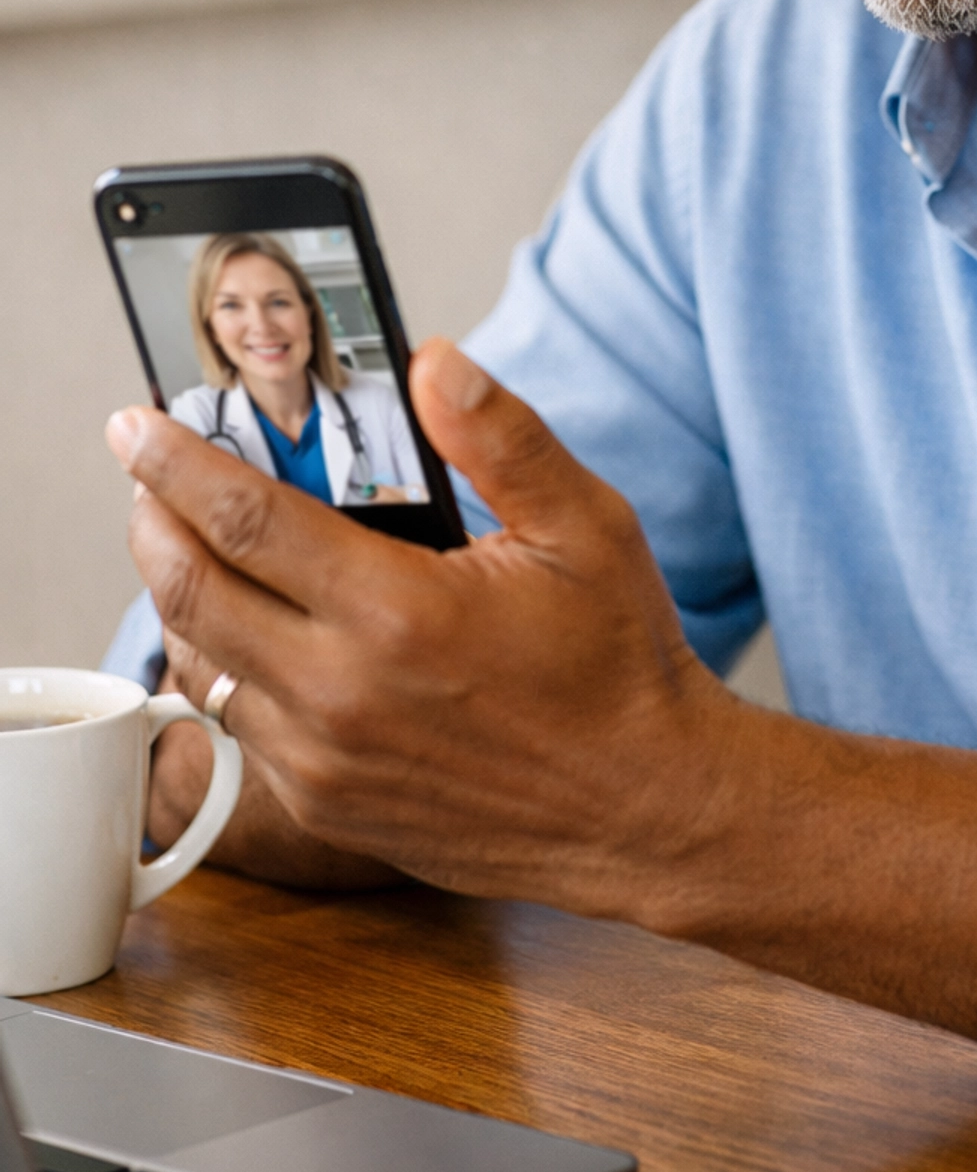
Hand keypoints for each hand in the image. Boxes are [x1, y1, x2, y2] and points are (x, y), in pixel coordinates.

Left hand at [112, 342, 743, 913]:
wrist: (643, 809)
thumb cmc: (617, 666)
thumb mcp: (586, 527)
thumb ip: (501, 438)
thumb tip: (436, 362)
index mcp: (398, 613)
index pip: (244, 519)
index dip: (176, 463)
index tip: (137, 428)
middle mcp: (342, 693)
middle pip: (190, 593)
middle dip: (150, 521)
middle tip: (144, 478)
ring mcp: (325, 760)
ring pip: (204, 664)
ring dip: (182, 596)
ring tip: (190, 545)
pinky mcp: (328, 805)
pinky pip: (241, 725)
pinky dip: (228, 665)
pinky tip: (254, 630)